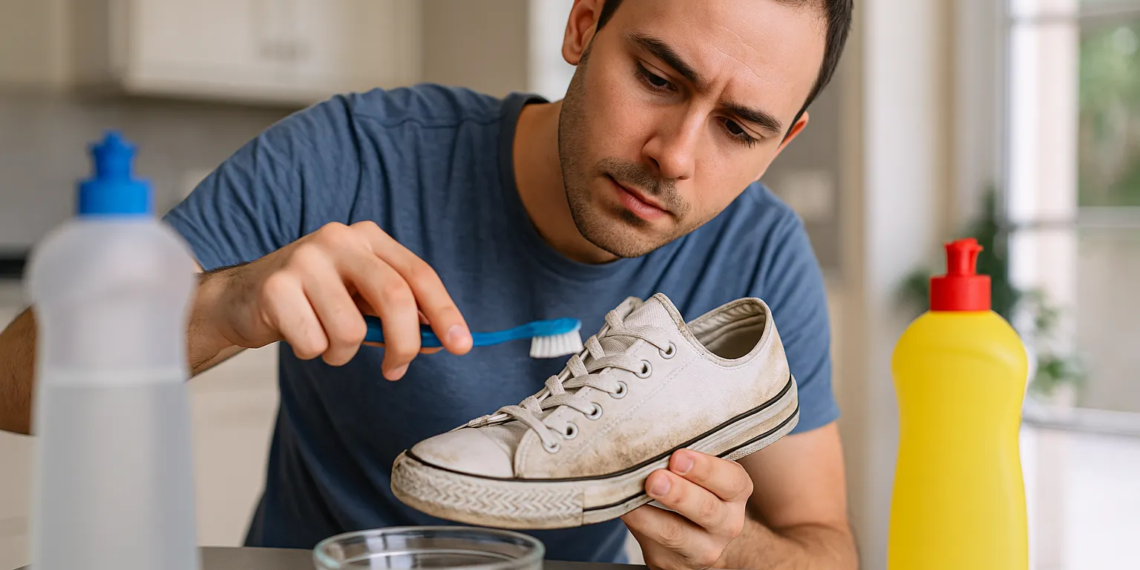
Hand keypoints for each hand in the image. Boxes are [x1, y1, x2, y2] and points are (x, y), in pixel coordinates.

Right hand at [199, 221, 472, 377]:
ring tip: (326, 340)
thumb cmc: (315, 300)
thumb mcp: (362, 298)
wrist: (244, 297)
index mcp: (369, 237)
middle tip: (395, 369)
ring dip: (342, 353)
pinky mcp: (275, 287)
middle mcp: (339, 239)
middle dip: (404, 344)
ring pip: (350, 330)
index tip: (463, 345)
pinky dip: (312, 352)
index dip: (445, 312)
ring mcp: (305, 260)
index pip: (419, 275)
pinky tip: (299, 335)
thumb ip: (401, 313)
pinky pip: (314, 343)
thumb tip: (445, 339)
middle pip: (394, 297)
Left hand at [622, 450, 753, 569]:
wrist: (700, 540)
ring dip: (651, 515)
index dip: (705, 469)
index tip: (678, 456)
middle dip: (678, 493)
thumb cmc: (698, 492)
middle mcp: (727, 523)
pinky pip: (652, 544)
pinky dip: (636, 525)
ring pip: (675, 533)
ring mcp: (703, 549)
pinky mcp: (674, 563)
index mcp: (736, 492)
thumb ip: (688, 458)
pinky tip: (622, 510)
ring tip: (634, 498)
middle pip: (705, 509)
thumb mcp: (705, 475)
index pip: (731, 480)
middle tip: (655, 479)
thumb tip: (652, 437)